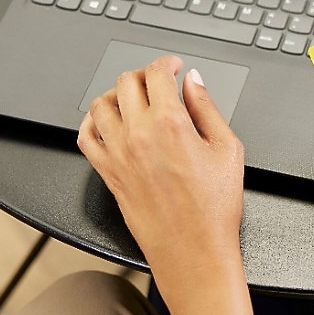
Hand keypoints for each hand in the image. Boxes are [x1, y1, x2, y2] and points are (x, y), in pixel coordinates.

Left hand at [77, 56, 245, 302]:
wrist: (194, 251)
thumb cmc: (214, 209)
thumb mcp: (227, 149)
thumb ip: (207, 108)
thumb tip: (194, 82)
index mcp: (170, 123)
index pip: (156, 73)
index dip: (166, 63)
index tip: (174, 66)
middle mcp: (137, 135)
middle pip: (126, 82)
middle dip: (143, 74)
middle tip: (157, 80)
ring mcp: (117, 154)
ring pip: (101, 104)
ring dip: (116, 93)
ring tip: (132, 97)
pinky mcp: (107, 174)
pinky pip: (86, 137)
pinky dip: (92, 122)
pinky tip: (107, 121)